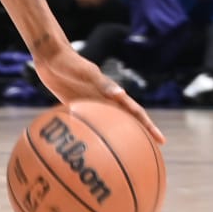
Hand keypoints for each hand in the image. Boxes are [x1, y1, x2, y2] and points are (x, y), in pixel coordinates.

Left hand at [35, 45, 164, 143]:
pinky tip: (89, 147)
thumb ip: (103, 83)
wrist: (51, 56)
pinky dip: (93, 133)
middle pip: (126, 121)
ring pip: (109, 124)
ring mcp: (91, 103)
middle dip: (139, 136)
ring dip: (118, 137)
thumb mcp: (87, 73)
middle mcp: (105, 99)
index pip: (136, 113)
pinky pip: (89, 122)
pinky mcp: (76, 105)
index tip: (161, 141)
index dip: (149, 127)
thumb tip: (122, 94)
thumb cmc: (71, 63)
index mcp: (112, 93)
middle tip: (148, 154)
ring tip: (123, 155)